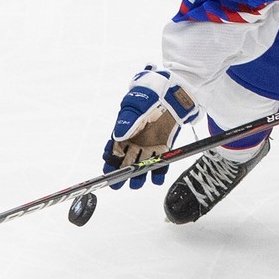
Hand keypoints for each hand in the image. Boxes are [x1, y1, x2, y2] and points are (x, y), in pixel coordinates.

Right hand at [102, 66, 198, 188]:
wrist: (170, 94)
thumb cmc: (148, 98)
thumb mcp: (134, 108)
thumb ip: (127, 122)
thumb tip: (118, 134)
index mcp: (123, 134)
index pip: (113, 152)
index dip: (109, 163)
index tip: (108, 172)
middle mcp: (134, 143)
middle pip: (125, 163)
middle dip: (121, 174)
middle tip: (119, 184)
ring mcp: (149, 146)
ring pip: (141, 166)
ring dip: (139, 176)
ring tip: (137, 183)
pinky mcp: (163, 147)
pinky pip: (160, 162)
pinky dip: (159, 172)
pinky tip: (157, 179)